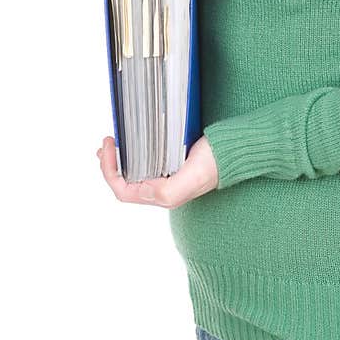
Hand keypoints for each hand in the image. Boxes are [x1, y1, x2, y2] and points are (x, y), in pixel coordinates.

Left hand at [97, 134, 218, 206]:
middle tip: (106, 142)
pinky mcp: (169, 165)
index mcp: (162, 196)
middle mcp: (160, 191)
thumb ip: (169, 190)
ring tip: (110, 145)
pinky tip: (129, 145)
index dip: (109, 171)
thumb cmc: (215, 164)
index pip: (123, 191)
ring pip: (131, 174)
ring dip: (117, 161)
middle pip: (123, 184)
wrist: (233, 152)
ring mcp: (164, 179)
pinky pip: (142, 164)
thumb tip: (145, 189)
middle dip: (108, 165)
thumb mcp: (193, 177)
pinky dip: (130, 155)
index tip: (108, 147)